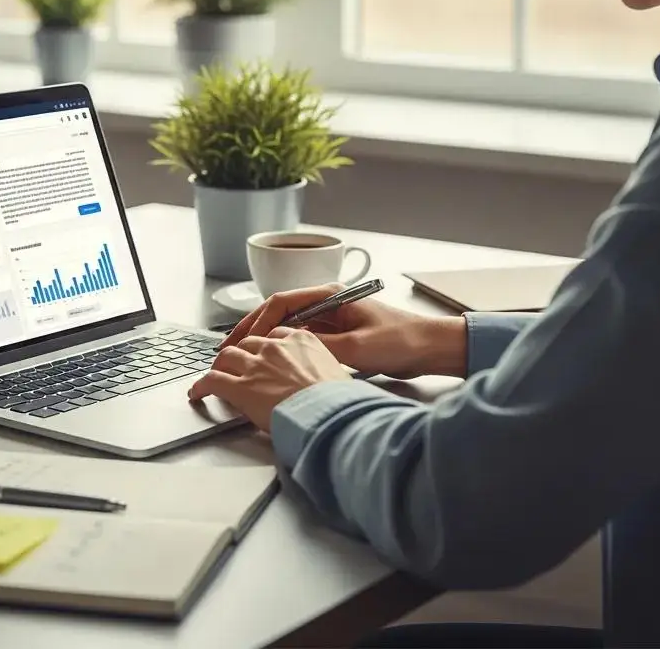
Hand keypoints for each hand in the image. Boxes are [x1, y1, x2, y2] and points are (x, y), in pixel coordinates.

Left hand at [187, 327, 350, 430]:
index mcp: (302, 340)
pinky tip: (197, 393)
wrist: (332, 415)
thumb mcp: (336, 373)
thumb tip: (319, 380)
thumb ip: (320, 368)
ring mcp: (256, 365)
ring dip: (220, 365)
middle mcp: (276, 347)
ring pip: (228, 356)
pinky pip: (213, 381)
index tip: (262, 354)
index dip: (266, 346)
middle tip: (236, 364)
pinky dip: (201, 386)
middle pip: (249, 342)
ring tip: (215, 375)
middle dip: (242, 353)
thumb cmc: (340, 402)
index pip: (276, 334)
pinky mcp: (241, 387)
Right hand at [218, 283, 467, 379]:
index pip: (281, 302)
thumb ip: (320, 347)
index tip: (241, 341)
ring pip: (286, 328)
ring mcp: (331, 319)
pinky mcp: (337, 336)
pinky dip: (282, 350)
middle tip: (228, 349)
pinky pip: (300, 340)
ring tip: (242, 358)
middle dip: (251, 330)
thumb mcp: (356, 348)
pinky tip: (270, 364)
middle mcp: (327, 303)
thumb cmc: (400, 340)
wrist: (431, 348)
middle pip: (279, 313)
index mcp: (330, 295)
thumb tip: (285, 352)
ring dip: (264, 341)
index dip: (257, 322)